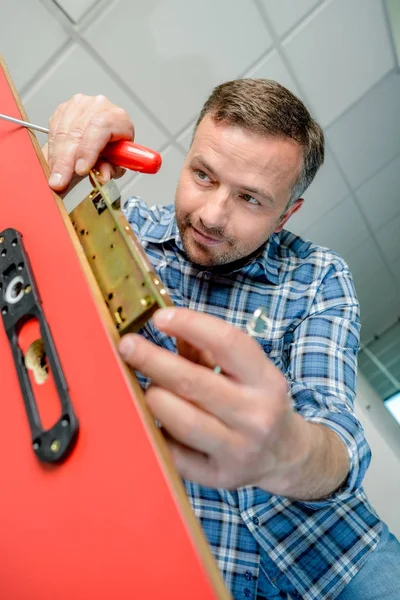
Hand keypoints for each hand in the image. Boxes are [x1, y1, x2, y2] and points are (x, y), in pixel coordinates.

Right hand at [46, 94, 133, 190]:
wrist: (106, 136)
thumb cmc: (115, 147)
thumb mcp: (118, 163)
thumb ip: (111, 169)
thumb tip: (102, 176)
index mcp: (118, 117)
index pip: (100, 128)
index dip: (88, 150)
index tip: (80, 170)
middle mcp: (98, 106)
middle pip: (77, 132)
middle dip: (66, 161)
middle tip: (60, 181)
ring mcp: (79, 105)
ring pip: (62, 133)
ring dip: (56, 158)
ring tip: (55, 176)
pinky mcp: (64, 110)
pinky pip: (53, 131)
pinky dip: (52, 151)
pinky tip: (53, 164)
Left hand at [118, 307, 310, 491]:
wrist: (283, 454)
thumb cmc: (256, 403)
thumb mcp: (246, 372)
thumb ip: (207, 348)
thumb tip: (166, 323)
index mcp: (266, 381)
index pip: (228, 343)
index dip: (191, 324)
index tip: (160, 317)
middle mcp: (256, 415)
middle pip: (194, 382)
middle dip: (153, 360)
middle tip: (127, 346)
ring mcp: (238, 449)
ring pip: (182, 420)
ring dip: (154, 397)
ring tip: (144, 387)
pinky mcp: (218, 476)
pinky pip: (174, 453)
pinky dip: (156, 432)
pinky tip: (149, 419)